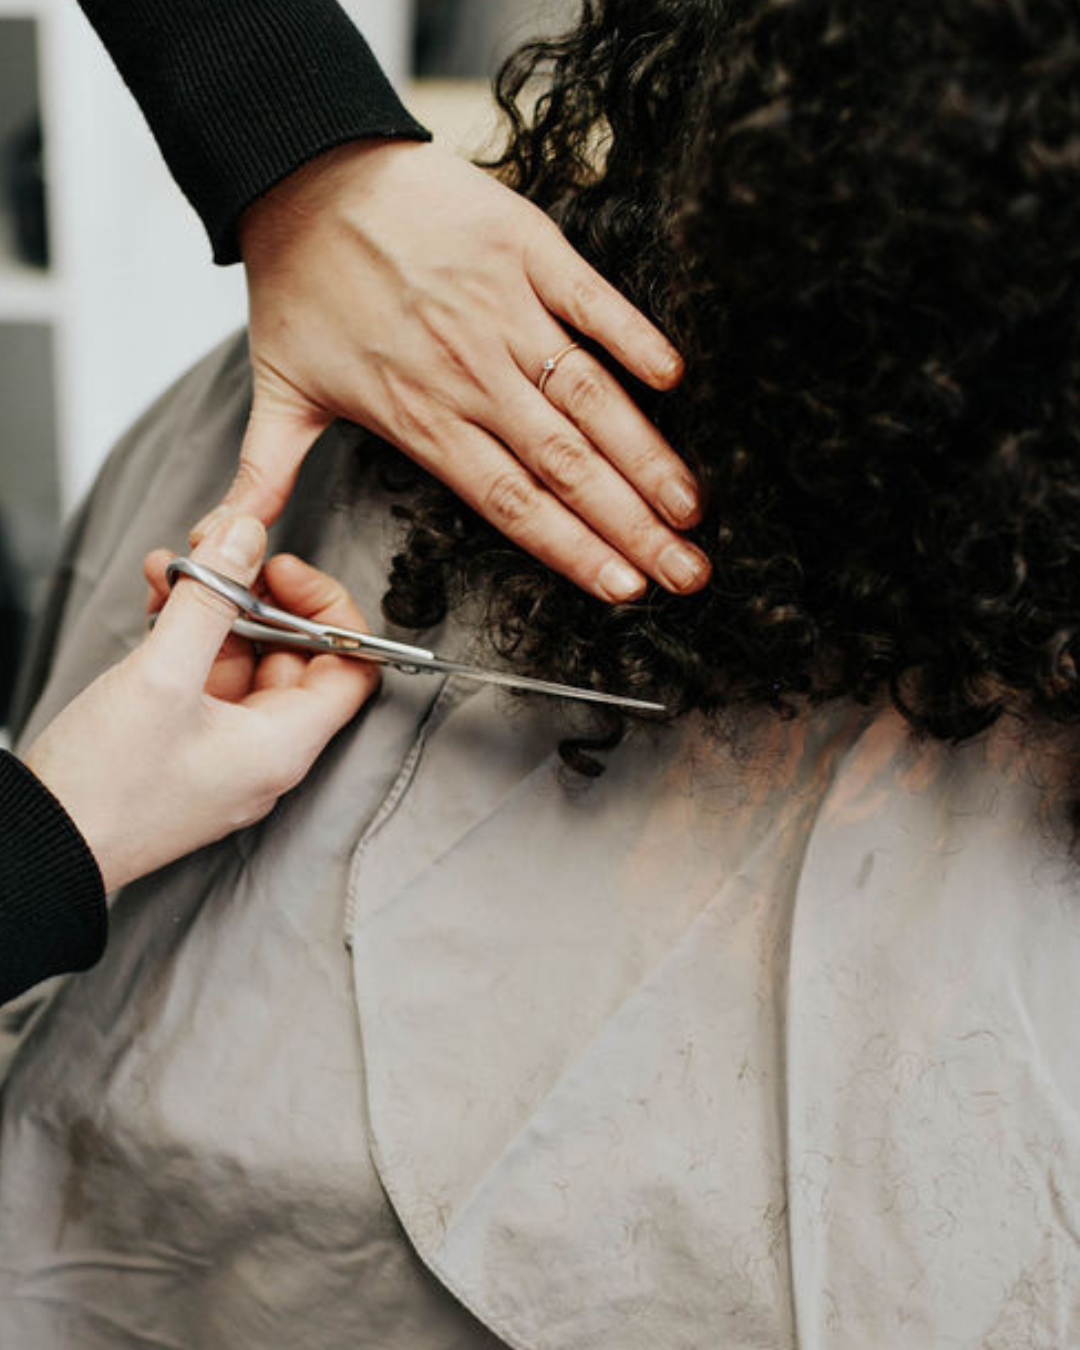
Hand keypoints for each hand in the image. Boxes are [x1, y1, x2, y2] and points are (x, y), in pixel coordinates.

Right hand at [24, 514, 378, 891]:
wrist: (39, 848)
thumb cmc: (102, 791)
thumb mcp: (161, 678)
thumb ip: (211, 600)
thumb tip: (248, 540)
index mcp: (284, 745)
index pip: (352, 665)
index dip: (329, 608)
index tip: (284, 572)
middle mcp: (265, 750)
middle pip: (295, 654)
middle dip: (259, 596)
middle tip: (223, 558)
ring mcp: (227, 749)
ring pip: (244, 659)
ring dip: (217, 608)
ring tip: (177, 569)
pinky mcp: (189, 744)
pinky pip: (207, 678)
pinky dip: (190, 636)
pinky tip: (160, 604)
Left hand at [196, 139, 710, 602]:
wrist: (307, 170)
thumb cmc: (300, 282)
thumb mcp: (277, 388)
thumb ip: (265, 475)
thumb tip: (224, 543)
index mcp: (421, 418)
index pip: (511, 504)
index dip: (574, 552)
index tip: (624, 590)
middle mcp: (469, 375)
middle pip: (564, 467)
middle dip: (632, 527)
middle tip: (686, 572)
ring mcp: (501, 310)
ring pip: (587, 398)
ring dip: (645, 455)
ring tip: (690, 507)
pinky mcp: (524, 250)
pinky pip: (589, 300)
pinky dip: (632, 336)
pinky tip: (673, 381)